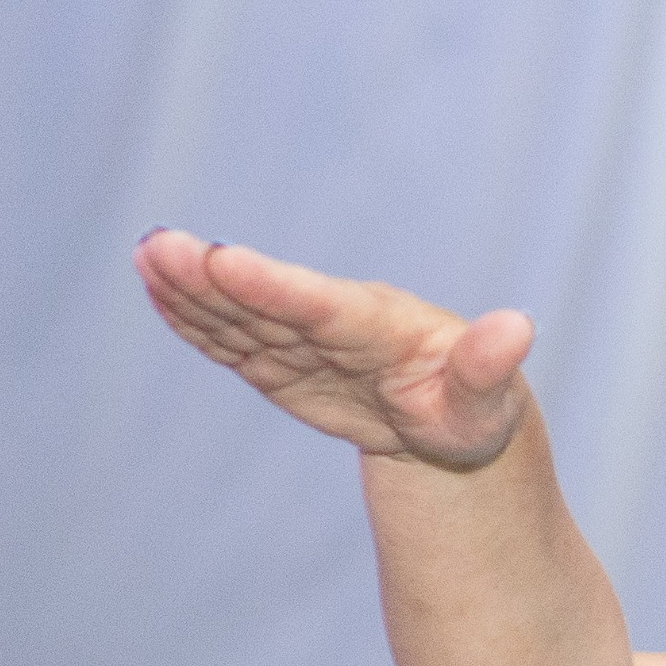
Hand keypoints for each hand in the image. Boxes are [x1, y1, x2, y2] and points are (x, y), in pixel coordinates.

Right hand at [134, 229, 534, 469]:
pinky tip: (154, 290)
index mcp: (382, 329)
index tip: (226, 259)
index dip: (274, 286)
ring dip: (191, 290)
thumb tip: (519, 328)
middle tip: (160, 246)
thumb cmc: (475, 409)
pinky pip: (233, 341)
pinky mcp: (282, 364)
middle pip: (268, 302)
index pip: (321, 305)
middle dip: (213, 278)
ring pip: (241, 316)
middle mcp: (336, 324)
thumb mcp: (489, 402)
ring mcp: (304, 342)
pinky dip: (194, 320)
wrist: (450, 418)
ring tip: (146, 256)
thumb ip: (491, 369)